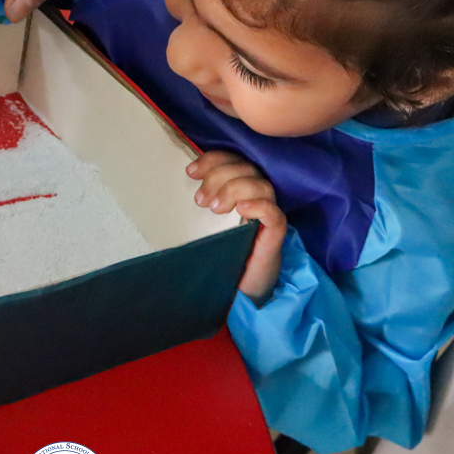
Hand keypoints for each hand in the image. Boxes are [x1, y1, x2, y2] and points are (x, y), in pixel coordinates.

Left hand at [187, 151, 286, 303]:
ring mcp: (267, 217)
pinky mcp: (274, 236)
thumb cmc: (218, 255)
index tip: (190, 172)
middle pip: (246, 169)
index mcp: (238, 189)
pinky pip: (274, 213)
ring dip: (235, 189)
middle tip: (200, 201)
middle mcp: (255, 198)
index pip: (232, 160)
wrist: (235, 293)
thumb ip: (198, 203)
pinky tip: (242, 210)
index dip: (213, 160)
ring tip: (215, 209)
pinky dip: (258, 206)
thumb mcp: (201, 225)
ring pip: (262, 186)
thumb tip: (179, 182)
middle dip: (219, 176)